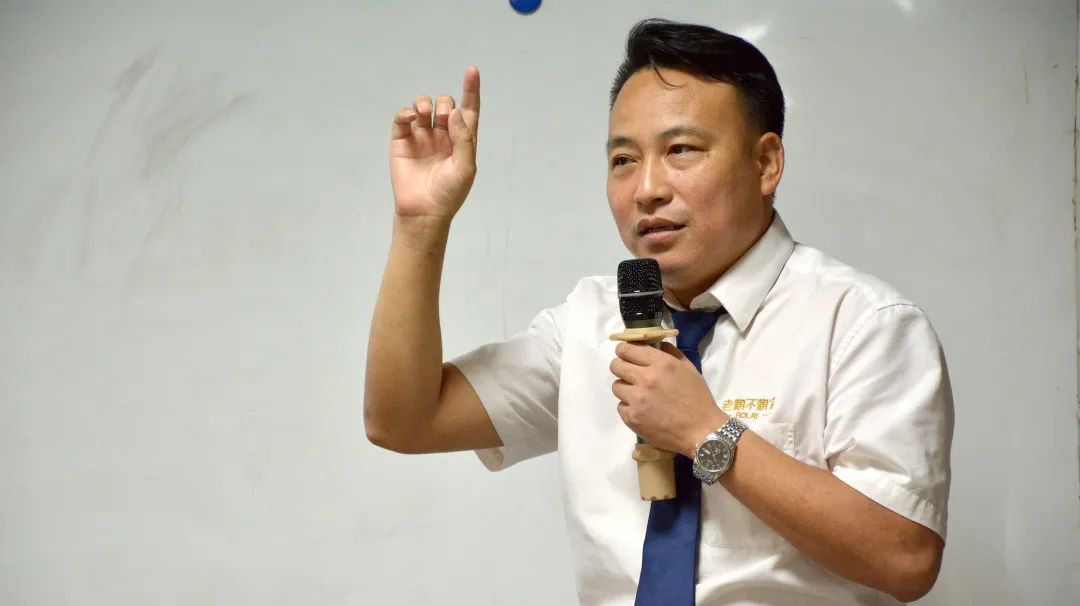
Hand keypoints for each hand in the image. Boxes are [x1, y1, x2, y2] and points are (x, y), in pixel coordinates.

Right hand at [389, 66, 480, 219]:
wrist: (424, 211)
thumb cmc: (449, 193)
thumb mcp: (466, 167)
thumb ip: (464, 138)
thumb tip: (456, 112)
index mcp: (462, 139)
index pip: (469, 109)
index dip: (471, 89)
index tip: (472, 70)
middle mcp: (443, 134)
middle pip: (446, 103)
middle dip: (445, 104)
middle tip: (444, 119)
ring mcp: (422, 136)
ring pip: (423, 106)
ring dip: (424, 103)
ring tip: (423, 114)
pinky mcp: (402, 140)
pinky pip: (402, 118)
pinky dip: (404, 112)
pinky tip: (409, 117)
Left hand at [610, 341, 726, 457]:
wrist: (701, 432)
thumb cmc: (698, 398)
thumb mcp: (689, 368)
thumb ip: (669, 353)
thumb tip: (652, 344)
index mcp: (661, 364)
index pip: (627, 348)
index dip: (624, 349)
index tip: (627, 353)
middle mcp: (645, 379)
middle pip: (616, 365)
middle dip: (621, 366)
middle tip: (631, 372)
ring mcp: (636, 400)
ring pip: (616, 386)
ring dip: (626, 387)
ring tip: (639, 394)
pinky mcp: (632, 418)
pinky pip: (621, 406)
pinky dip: (629, 406)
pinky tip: (643, 409)